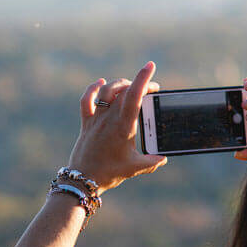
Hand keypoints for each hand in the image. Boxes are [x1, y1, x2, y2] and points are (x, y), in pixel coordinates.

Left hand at [66, 62, 166, 193]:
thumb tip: (163, 157)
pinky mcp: (86, 123)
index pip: (134, 96)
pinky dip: (93, 89)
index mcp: (123, 127)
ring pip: (106, 91)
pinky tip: (101, 83)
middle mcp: (109, 119)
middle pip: (124, 91)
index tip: (150, 66)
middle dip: (140, 84)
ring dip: (120, 84)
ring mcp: (96, 119)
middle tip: (152, 90)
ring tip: (131, 86)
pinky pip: (87, 100)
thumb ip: (151, 161)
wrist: (83, 179)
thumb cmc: (110, 173)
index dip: (143, 79)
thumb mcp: (135, 168)